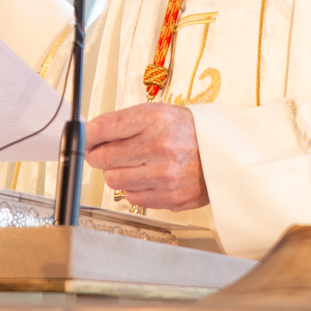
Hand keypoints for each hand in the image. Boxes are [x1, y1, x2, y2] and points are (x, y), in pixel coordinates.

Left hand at [86, 103, 206, 211]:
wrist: (224, 153)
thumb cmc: (189, 132)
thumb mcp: (158, 113)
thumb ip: (123, 123)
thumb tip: (90, 134)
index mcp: (155, 119)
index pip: (103, 128)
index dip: (88, 135)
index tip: (86, 137)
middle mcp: (159, 147)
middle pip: (103, 158)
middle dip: (100, 155)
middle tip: (107, 151)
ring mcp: (164, 175)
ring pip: (113, 180)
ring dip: (117, 172)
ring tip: (133, 164)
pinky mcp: (169, 198)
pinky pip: (131, 197)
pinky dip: (134, 188)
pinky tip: (147, 177)